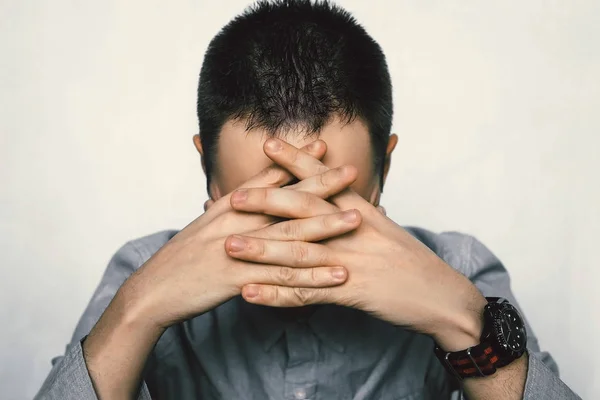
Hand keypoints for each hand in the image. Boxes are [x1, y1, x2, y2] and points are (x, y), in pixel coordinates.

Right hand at [121, 141, 361, 329]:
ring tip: (356, 220)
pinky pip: (283, 279)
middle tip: (352, 171)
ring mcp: (239, 250)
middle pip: (286, 201)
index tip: (324, 147)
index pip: (268, 178)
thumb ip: (236, 205)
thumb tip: (257, 188)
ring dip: (325, 227)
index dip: (297, 162)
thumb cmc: (184, 257)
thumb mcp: (208, 223)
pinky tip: (337, 275)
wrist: (154, 290)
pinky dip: (313, 277)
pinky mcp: (239, 280)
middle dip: (322, 185)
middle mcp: (236, 223)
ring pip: (290, 236)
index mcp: (229, 208)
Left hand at [227, 138, 486, 350]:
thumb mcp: (384, 229)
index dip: (294, 160)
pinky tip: (250, 295)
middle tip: (231, 196)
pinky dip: (276, 295)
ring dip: (260, 250)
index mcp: (361, 211)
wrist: (443, 296)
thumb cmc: (412, 263)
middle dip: (265, 202)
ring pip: (298, 253)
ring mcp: (351, 261)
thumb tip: (332, 202)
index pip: (322, 179)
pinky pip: (306, 294)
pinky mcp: (352, 292)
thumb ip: (354, 214)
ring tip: (228, 246)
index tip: (267, 143)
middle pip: (303, 211)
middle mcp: (353, 230)